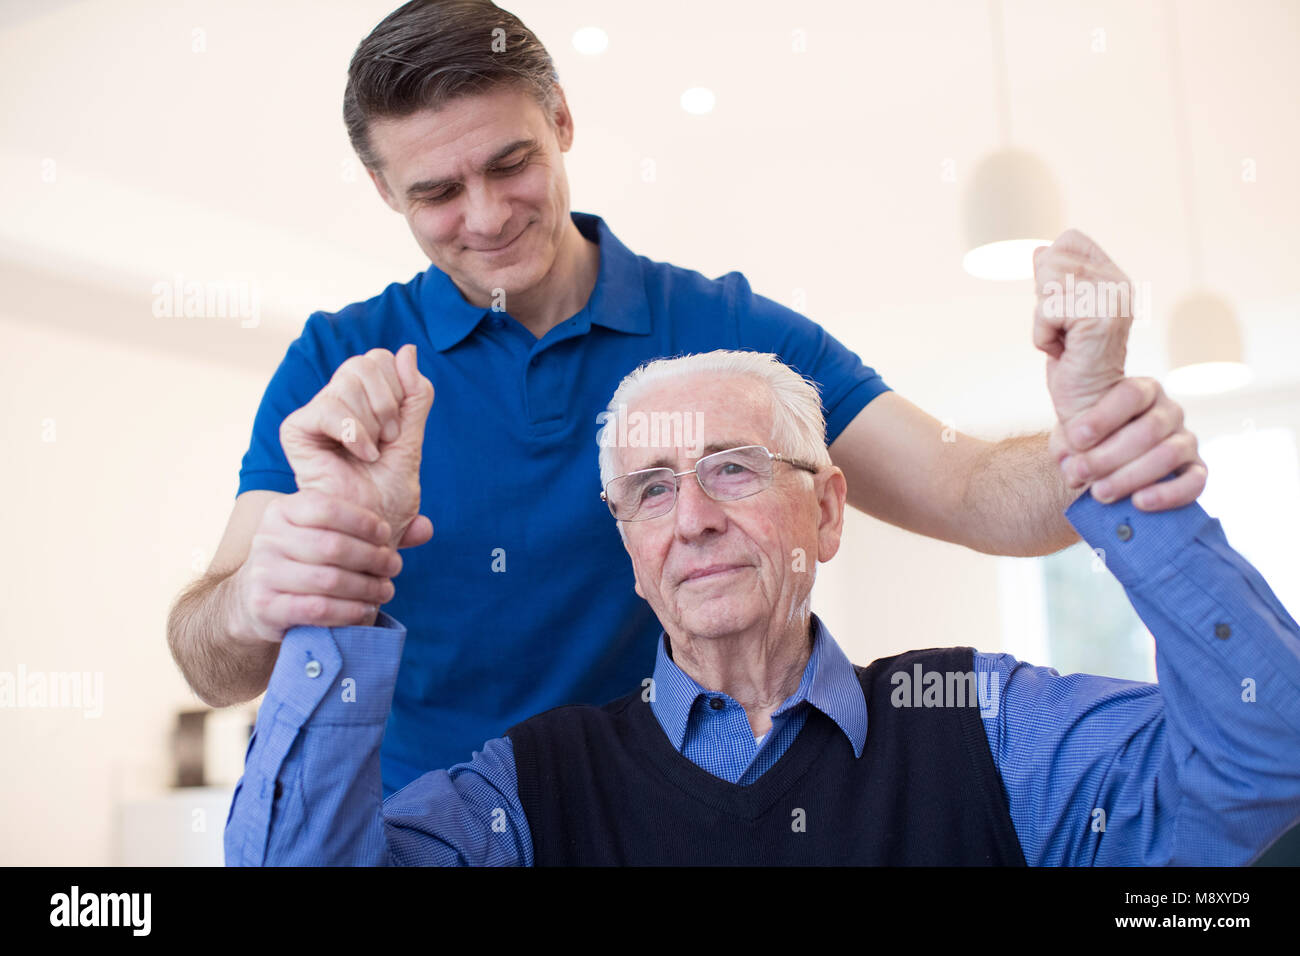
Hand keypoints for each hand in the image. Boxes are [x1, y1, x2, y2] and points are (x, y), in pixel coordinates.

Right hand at [226, 490, 402, 644]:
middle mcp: (268, 537)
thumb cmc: (306, 562)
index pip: (327, 507)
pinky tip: (366, 611)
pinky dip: (349, 611)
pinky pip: (316, 609)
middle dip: (372, 558)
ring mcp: (262, 572)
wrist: (256, 600)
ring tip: (385, 591)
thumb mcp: (329, 537)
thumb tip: (426, 527)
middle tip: (394, 568)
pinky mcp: (265, 606)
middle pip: (332, 546)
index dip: (364, 522)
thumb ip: (375, 532)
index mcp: (283, 510)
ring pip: (328, 580)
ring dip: (366, 588)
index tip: (387, 536)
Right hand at [279, 344, 434, 550]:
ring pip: (348, 381)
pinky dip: (354, 432)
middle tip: (387, 441)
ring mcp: (316, 413)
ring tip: (372, 454)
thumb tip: (408, 349)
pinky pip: (330, 407)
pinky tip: (360, 455)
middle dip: (388, 404)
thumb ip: (414, 397)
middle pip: (366, 361)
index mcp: (365, 400)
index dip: (399, 387)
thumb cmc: (389, 496)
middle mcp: (338, 401)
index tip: (399, 428)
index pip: (381, 358)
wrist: (368, 530)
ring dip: (372, 424)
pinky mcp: (297, 429)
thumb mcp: (412, 440)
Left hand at [1033, 229, 1134, 422]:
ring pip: (1047, 284)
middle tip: (1065, 331)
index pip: (1069, 240)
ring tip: (1065, 341)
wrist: (1087, 404)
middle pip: (1053, 259)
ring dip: (1044, 320)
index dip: (1051, 273)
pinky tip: (1064, 352)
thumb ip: (1052, 281)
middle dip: (1045, 299)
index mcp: (1112, 277)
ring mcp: (1112, 299)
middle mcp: (1119, 283)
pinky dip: (1043, 336)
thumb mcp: (1057, 314)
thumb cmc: (1072, 361)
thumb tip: (1039, 250)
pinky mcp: (1099, 318)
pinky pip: (1045, 312)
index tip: (1064, 310)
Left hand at [1048, 377, 1207, 509]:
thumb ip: (1069, 441)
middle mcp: (1169, 412)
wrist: (1101, 458)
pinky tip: (1138, 502)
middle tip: (1081, 472)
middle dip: (1109, 456)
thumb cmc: (1087, 439)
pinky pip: (1194, 482)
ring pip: (1168, 455)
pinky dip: (1168, 494)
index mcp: (1141, 390)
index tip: (1077, 438)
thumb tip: (1073, 464)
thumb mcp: (1072, 432)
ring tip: (1100, 492)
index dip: (1103, 417)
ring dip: (1130, 477)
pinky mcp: (1194, 470)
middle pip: (1148, 430)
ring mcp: (1185, 440)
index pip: (1131, 395)